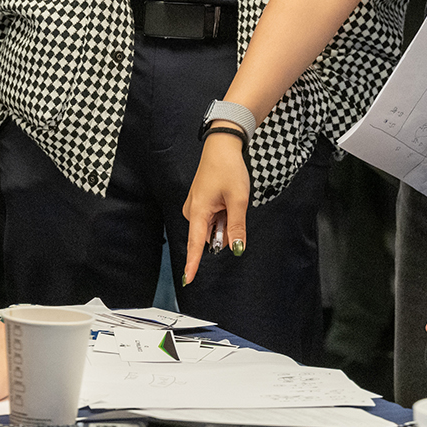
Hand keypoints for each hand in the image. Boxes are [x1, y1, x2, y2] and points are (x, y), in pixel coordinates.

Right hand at [181, 127, 248, 286]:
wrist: (222, 146)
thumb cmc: (228, 169)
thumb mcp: (239, 200)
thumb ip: (237, 227)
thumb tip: (237, 249)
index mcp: (198, 211)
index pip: (195, 244)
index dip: (193, 264)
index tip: (188, 280)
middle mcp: (192, 211)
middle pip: (209, 236)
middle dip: (225, 230)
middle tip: (234, 207)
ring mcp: (195, 207)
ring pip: (212, 227)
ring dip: (224, 221)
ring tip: (231, 199)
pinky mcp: (199, 203)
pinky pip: (211, 219)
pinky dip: (222, 215)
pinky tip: (227, 199)